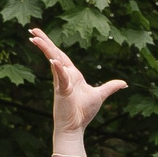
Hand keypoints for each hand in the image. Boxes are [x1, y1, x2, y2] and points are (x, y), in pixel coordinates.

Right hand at [28, 28, 125, 156]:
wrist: (75, 127)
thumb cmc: (84, 112)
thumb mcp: (100, 95)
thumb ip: (110, 87)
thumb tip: (124, 83)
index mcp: (73, 75)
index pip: (62, 56)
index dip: (53, 45)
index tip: (41, 35)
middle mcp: (65, 76)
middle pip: (55, 55)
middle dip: (45, 42)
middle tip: (33, 29)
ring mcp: (62, 83)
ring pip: (54, 62)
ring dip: (46, 50)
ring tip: (35, 38)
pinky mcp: (62, 91)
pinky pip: (61, 78)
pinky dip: (58, 69)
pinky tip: (54, 61)